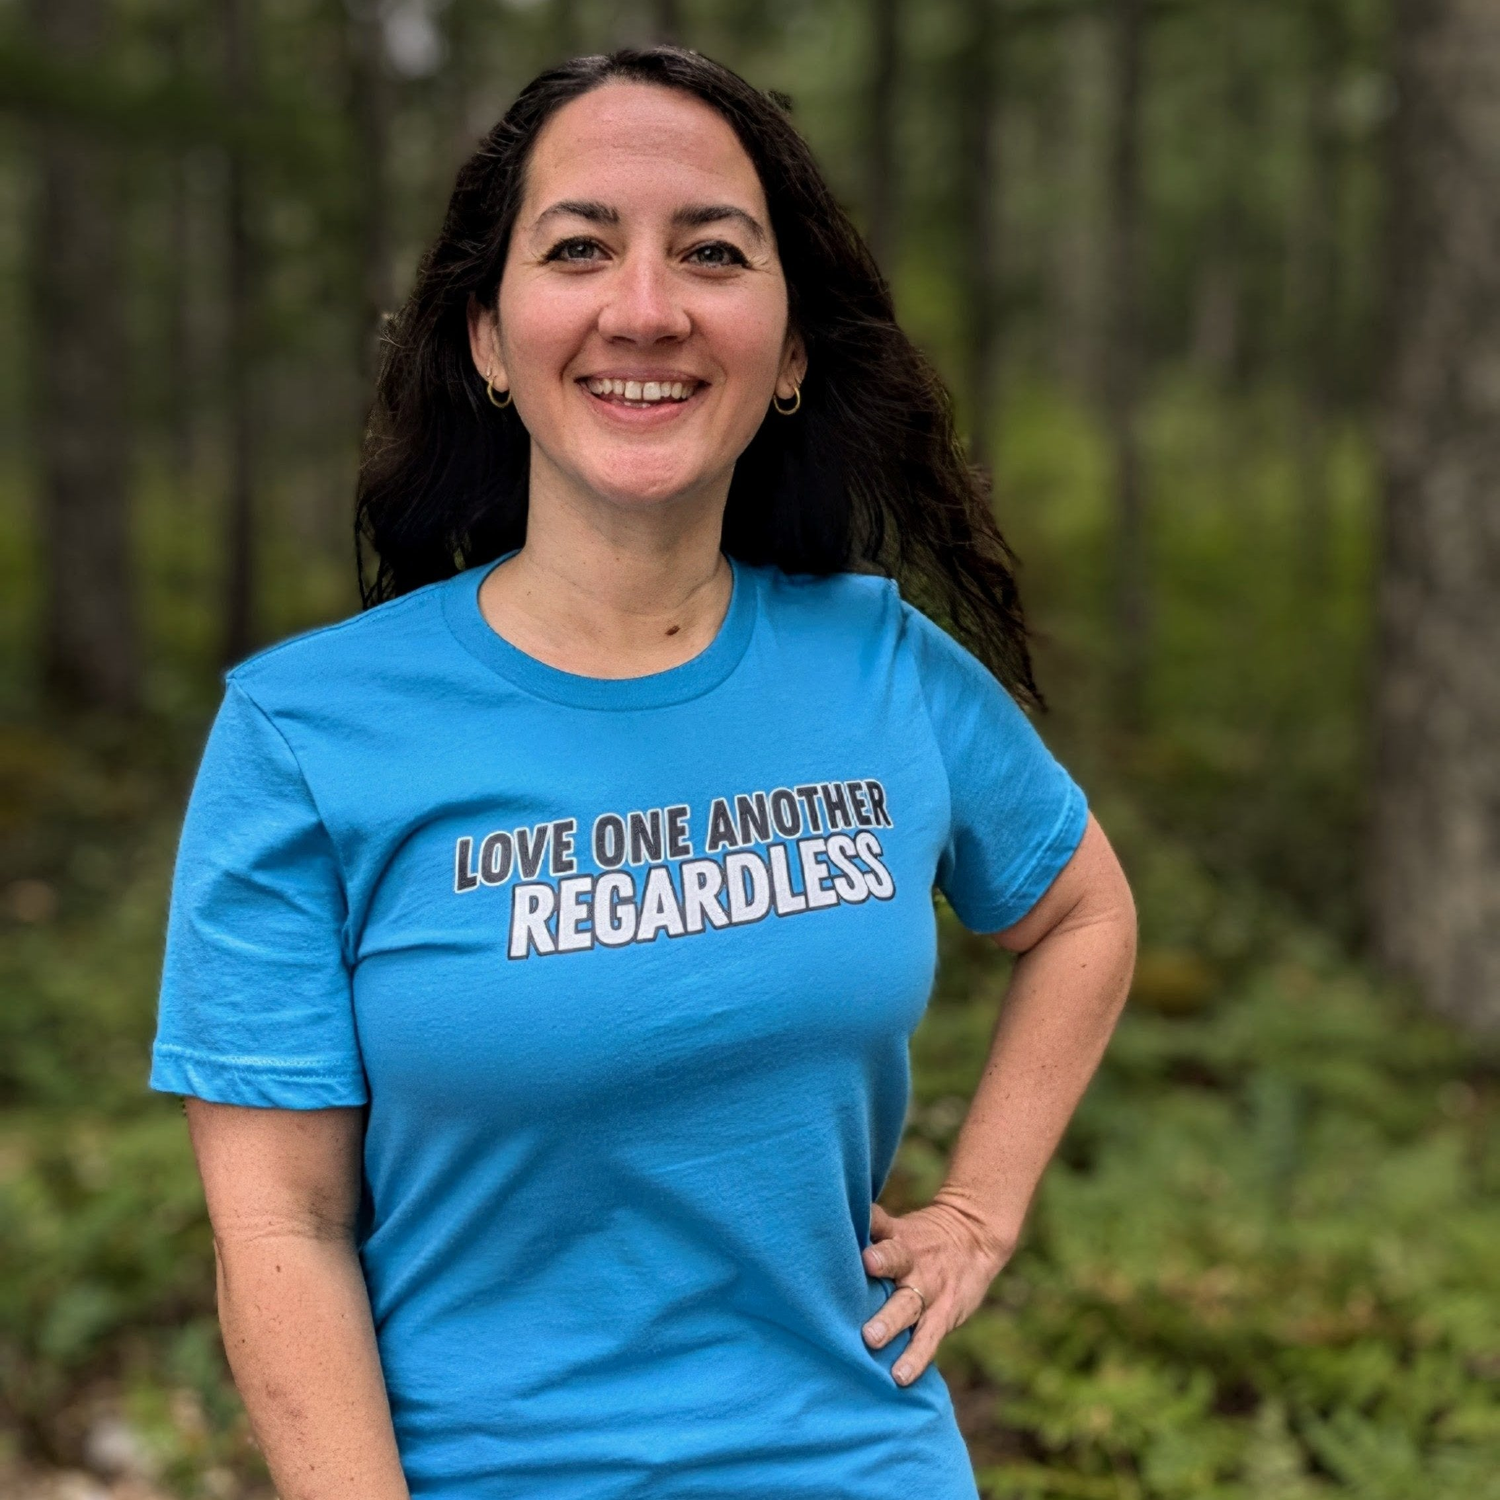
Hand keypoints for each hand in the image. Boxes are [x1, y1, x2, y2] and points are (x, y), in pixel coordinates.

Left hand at [860, 1195, 1013, 1385]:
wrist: (975, 1238)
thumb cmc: (920, 1236)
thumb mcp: (898, 1226)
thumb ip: (869, 1231)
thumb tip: (818, 1227)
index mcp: (896, 1234)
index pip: (879, 1222)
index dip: (868, 1221)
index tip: (852, 1227)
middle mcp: (910, 1259)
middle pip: (895, 1259)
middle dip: (881, 1264)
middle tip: (864, 1267)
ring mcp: (927, 1288)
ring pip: (908, 1304)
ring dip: (890, 1321)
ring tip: (872, 1339)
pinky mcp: (943, 1315)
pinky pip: (928, 1338)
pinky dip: (915, 1358)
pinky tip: (900, 1377)